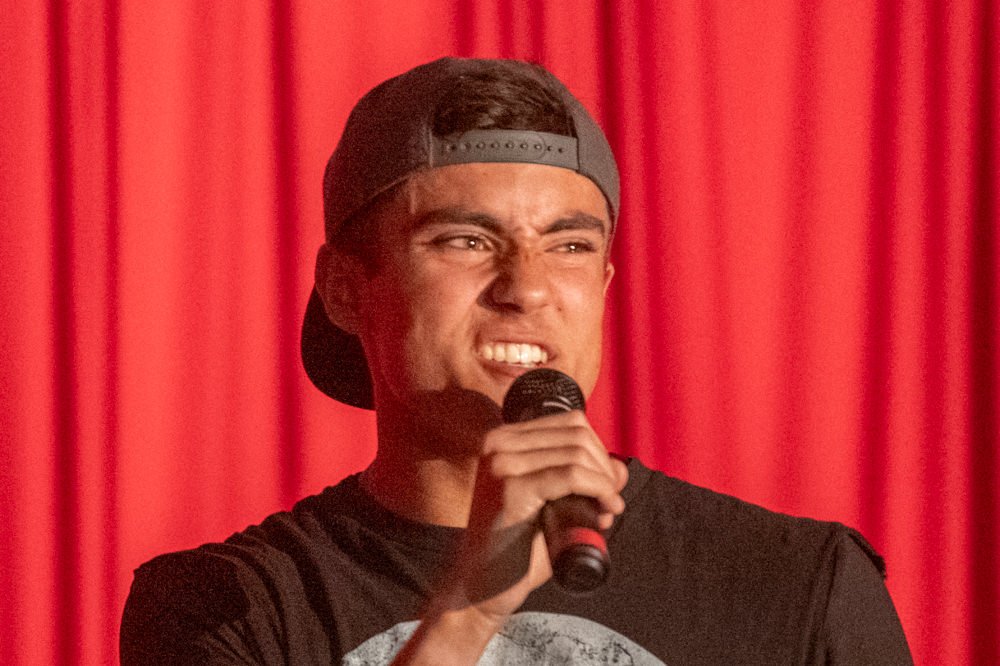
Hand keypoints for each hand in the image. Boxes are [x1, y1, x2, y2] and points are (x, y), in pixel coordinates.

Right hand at [394, 411, 627, 663]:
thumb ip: (582, 480)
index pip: (570, 423)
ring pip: (577, 453)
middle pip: (577, 435)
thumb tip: (620, 466)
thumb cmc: (517, 548)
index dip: (599, 451)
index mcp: (503, 440)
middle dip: (605, 467)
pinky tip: (605, 510)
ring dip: (605, 481)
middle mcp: (498, 444)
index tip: (608, 485)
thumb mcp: (552, 504)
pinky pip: (571, 476)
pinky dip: (599, 489)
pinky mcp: (511, 488)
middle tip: (611, 500)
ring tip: (608, 509)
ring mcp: (502, 464)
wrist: (482, 586)